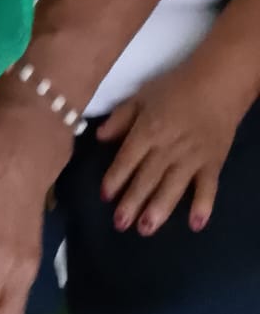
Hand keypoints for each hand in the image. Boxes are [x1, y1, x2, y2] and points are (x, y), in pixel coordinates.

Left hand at [98, 57, 249, 233]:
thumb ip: (120, 118)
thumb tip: (98, 137)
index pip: (127, 158)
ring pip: (173, 187)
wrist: (215, 84)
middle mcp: (167, 147)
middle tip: (120, 225)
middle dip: (132, 202)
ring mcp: (192, 158)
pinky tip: (196, 225)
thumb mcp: (140, 96)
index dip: (115, 178)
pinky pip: (208, 188)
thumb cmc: (173, 88)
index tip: (105, 196)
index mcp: (148, 129)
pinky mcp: (212, 164)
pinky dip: (203, 206)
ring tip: (146, 229)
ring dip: (159, 209)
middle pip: (147, 178)